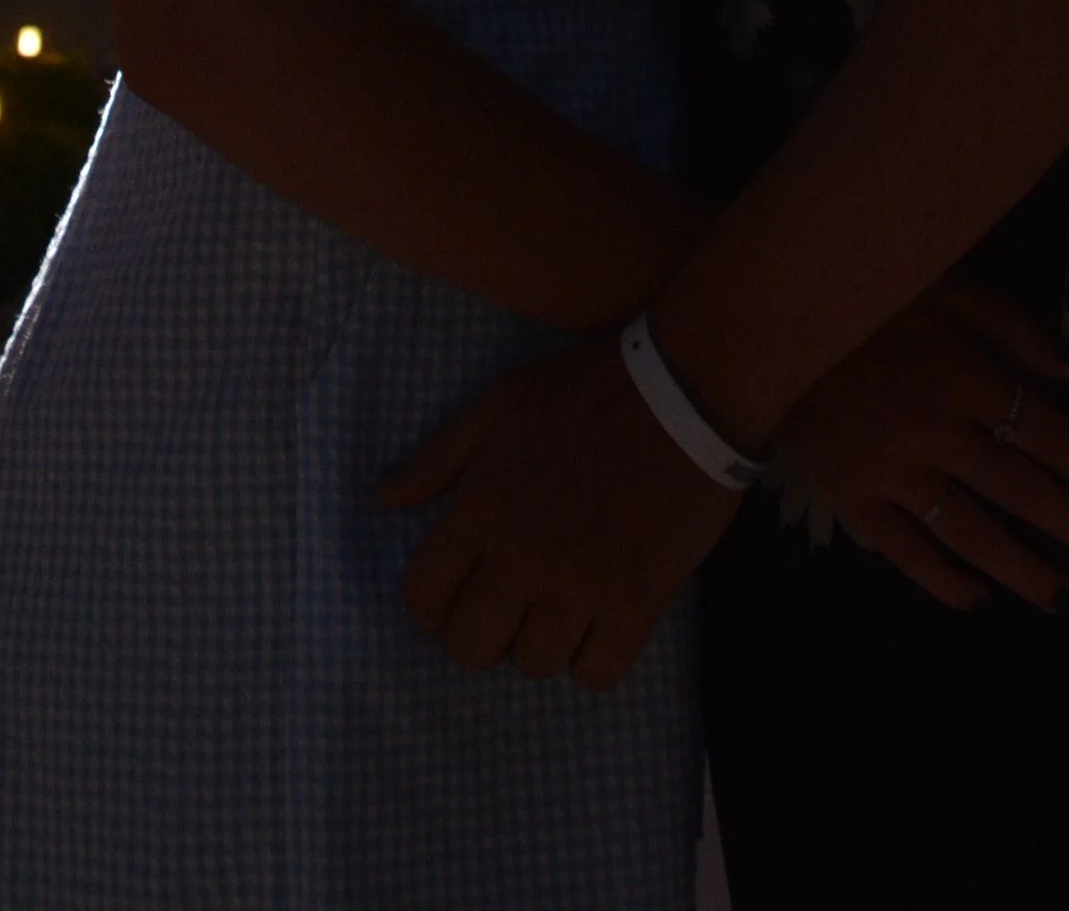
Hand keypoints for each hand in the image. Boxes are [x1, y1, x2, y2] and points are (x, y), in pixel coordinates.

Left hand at [381, 340, 738, 691]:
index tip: (452, 596)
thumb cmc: (587, 392)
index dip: (430, 606)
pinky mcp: (636, 605)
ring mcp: (580, 587)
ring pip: (534, 665)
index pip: (423, 597)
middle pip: (471, 648)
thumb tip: (385, 500)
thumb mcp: (501, 402)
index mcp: (481, 509)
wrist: (683, 393)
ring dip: (539, 643)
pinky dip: (592, 662)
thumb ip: (439, 456)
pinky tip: (598, 626)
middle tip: (506, 608)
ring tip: (556, 609)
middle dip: (479, 635)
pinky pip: (596, 675)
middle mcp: (521, 558)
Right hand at [770, 282, 1068, 610]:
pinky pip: (905, 552)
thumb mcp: (943, 289)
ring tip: (1066, 597)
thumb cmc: (869, 306)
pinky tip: (979, 601)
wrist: (769, 328)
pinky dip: (943, 581)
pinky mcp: (852, 501)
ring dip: (1022, 570)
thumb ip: (1008, 326)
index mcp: (960, 373)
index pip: (1041, 429)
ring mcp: (890, 472)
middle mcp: (933, 430)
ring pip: (969, 532)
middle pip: (1016, 488)